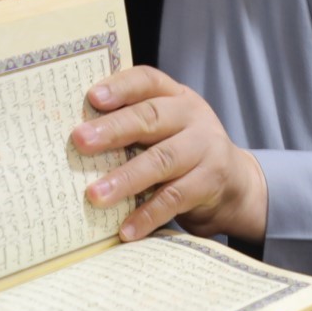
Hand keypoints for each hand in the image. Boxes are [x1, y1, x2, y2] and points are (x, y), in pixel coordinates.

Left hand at [70, 66, 267, 242]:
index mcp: (175, 96)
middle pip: (152, 117)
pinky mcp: (210, 181)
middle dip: (114, 129)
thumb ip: (133, 123)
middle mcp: (192, 116)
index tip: (92, 97)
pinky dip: (148, 214)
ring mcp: (205, 148)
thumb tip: (76, 138)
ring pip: (162, 160)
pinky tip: (126, 229)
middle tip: (80, 141)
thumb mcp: (165, 128)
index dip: (121, 87)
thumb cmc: (182, 151)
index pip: (148, 81)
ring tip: (95, 195)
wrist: (235, 184)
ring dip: (126, 178)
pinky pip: (175, 198)